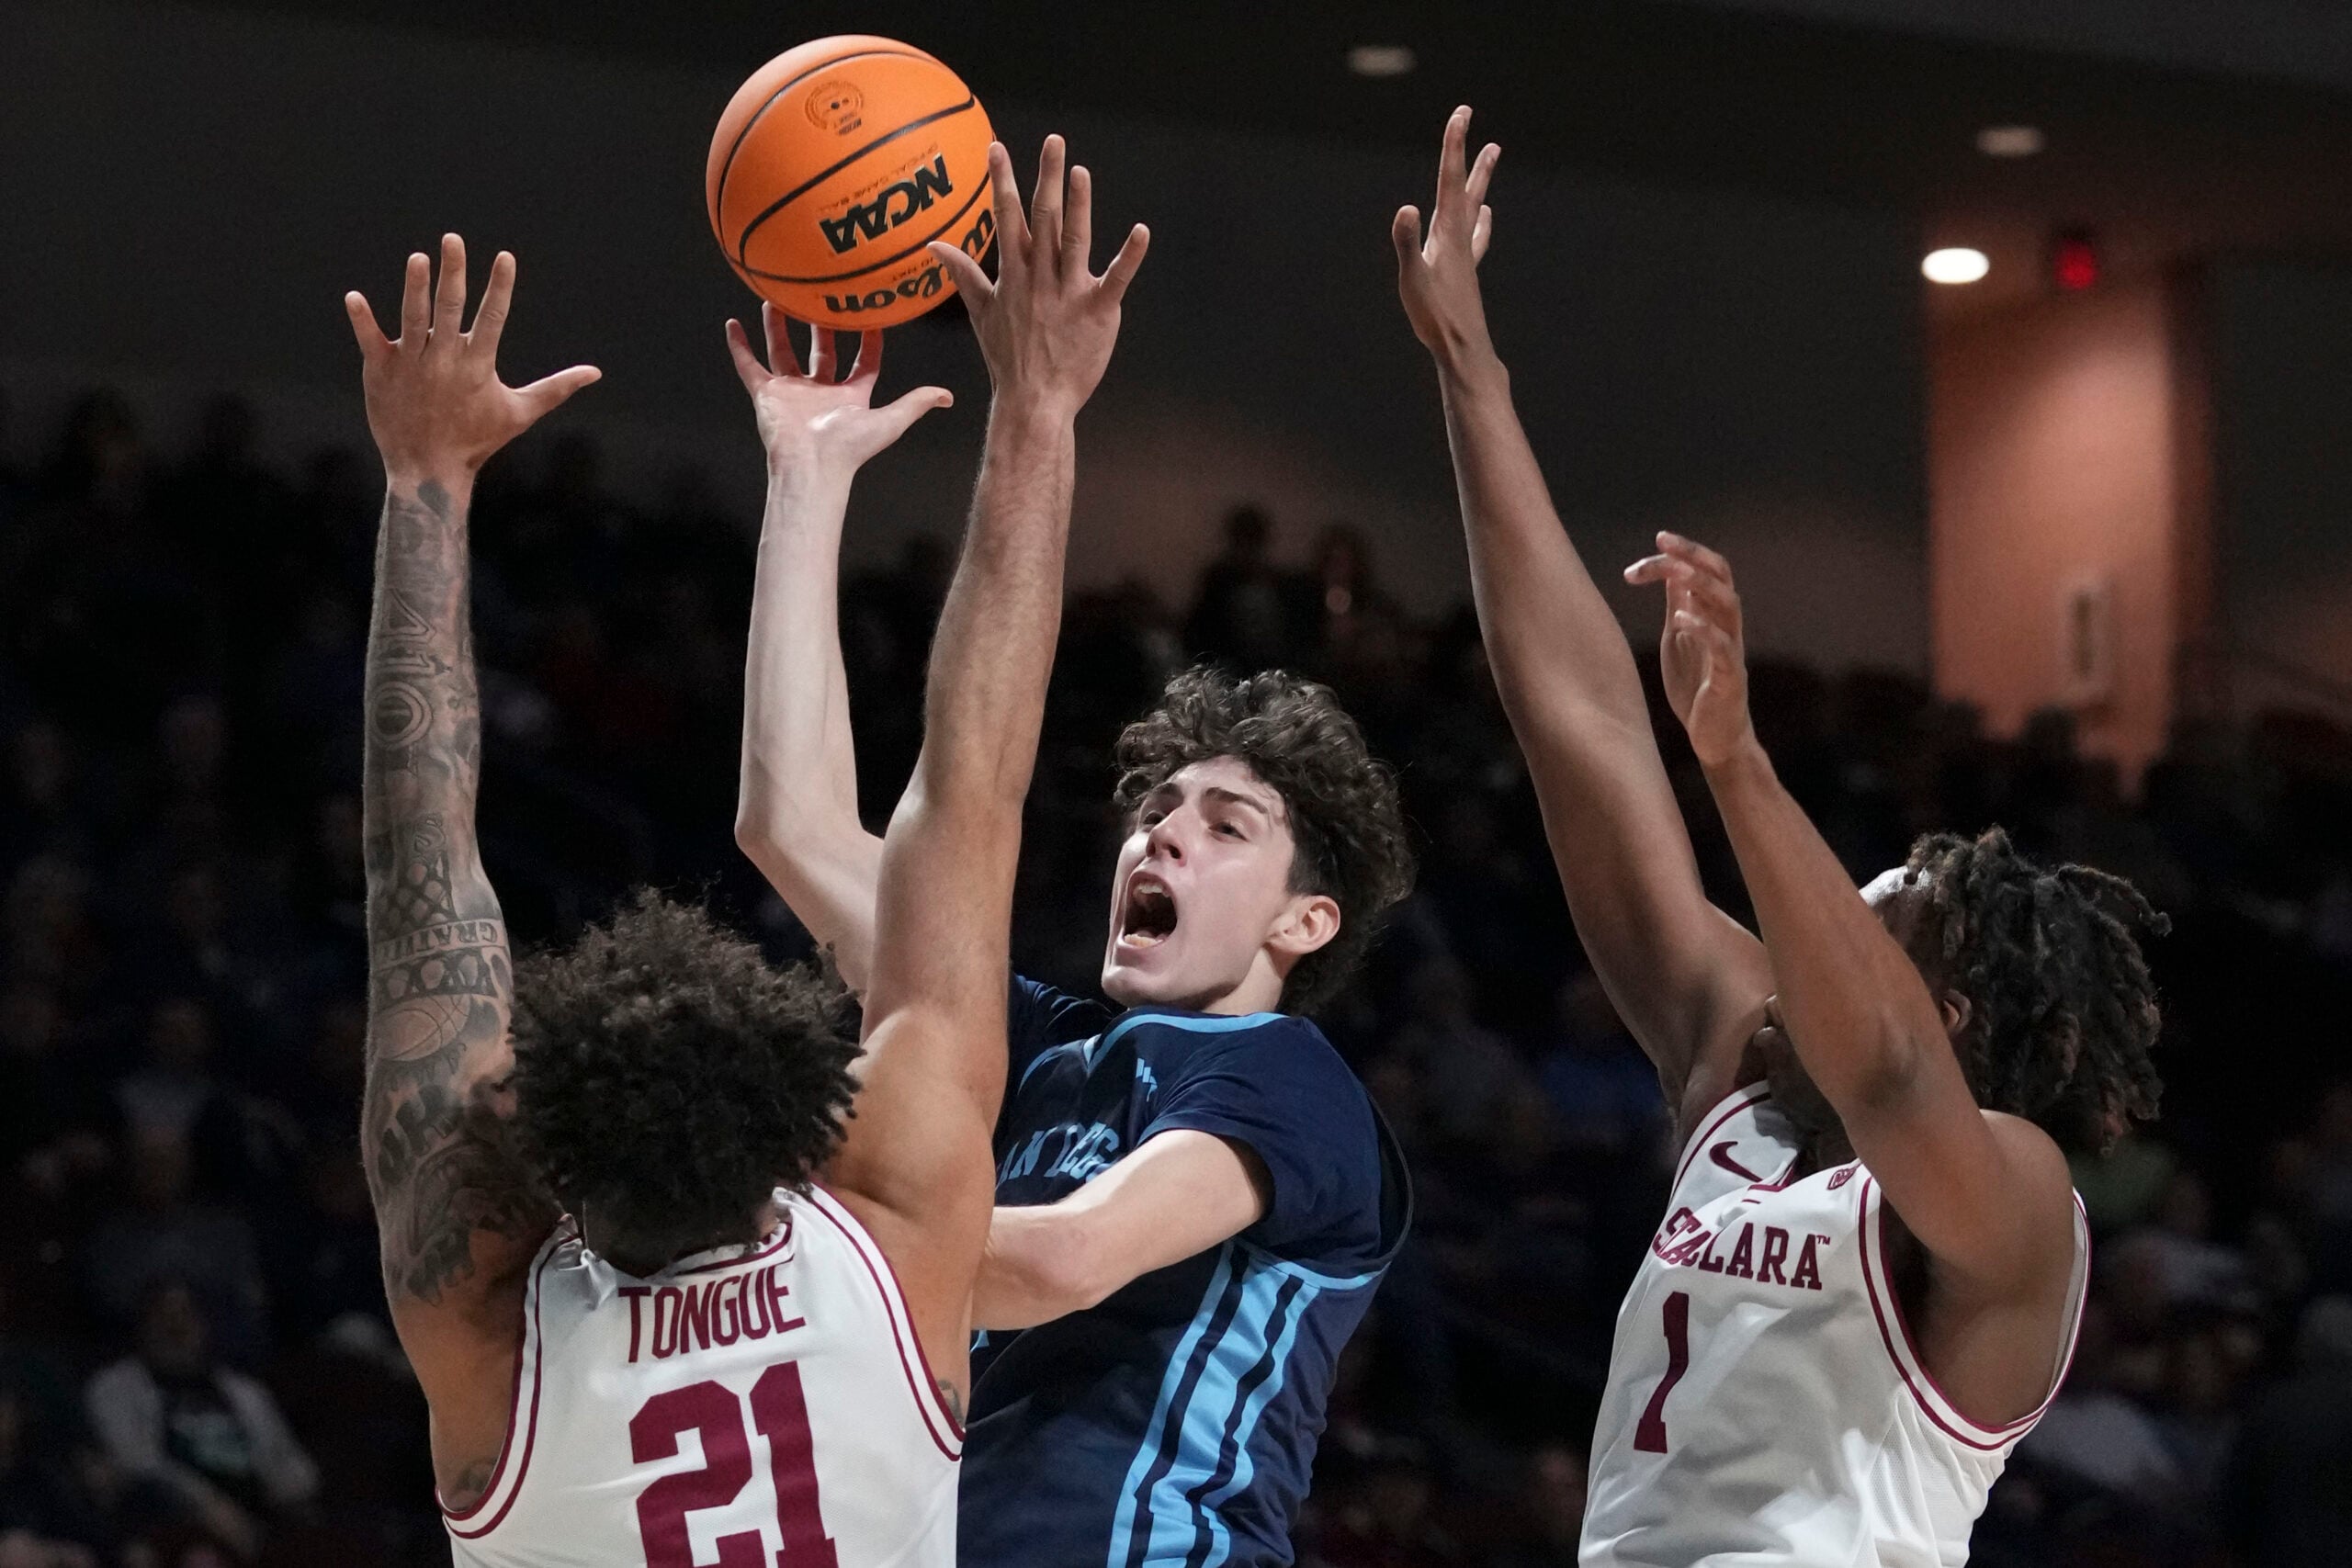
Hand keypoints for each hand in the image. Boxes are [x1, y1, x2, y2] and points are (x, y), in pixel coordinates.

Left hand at [344, 233, 600, 484]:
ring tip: (418, 259)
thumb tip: (595, 373)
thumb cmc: (477, 440)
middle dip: (453, 272)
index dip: (500, 287)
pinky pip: (370, 340)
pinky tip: (354, 297)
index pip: (493, 317)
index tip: (505, 257)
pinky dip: (362, 320)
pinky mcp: (381, 371)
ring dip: (414, 287)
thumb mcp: (521, 413)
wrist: (428, 470)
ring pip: (412, 318)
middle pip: (450, 308)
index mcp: (478, 365)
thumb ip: (557, 388)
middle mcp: (445, 359)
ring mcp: (412, 364)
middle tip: (452, 239)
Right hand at [727, 304, 951, 480]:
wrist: (812, 465)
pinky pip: (749, 366)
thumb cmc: (850, 448)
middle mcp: (820, 392)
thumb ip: (916, 404)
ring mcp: (792, 392)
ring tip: (776, 300)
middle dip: (820, 327)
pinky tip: (732, 324)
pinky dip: (739, 346)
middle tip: (818, 299)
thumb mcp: (890, 420)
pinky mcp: (767, 394)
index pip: (863, 363)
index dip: (869, 341)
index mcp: (850, 397)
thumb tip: (948, 396)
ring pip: (783, 352)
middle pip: (821, 353)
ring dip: (779, 328)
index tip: (870, 314)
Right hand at [927, 135, 1148, 419]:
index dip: (1002, 181)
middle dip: (1047, 177)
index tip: (998, 147)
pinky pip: (1116, 279)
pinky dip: (1129, 256)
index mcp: (1014, 274)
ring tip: (1080, 171)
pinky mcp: (1097, 311)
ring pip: (1075, 240)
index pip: (1006, 218)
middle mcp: (1040, 278)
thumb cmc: (1009, 358)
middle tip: (1054, 140)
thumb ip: (963, 273)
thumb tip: (933, 245)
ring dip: (1079, 204)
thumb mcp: (980, 312)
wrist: (1033, 402)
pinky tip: (1141, 231)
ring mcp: (1069, 293)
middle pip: (1044, 218)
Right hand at [1392, 106, 1499, 369]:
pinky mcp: (1464, 272)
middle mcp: (1460, 238)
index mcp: (1448, 233)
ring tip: (1491, 158)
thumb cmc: (1436, 318)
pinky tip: (1484, 219)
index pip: (1450, 179)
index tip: (1461, 112)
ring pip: (1474, 206)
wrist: (1463, 349)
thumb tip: (1405, 208)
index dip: (1454, 144)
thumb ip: (1406, 243)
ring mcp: (1464, 255)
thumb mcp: (1412, 279)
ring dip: (1481, 180)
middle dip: (1473, 156)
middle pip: (1469, 187)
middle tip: (1483, 127)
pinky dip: (1479, 219)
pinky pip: (1474, 236)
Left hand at [1624, 533, 1754, 768]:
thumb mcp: (1680, 637)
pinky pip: (1724, 648)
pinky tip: (1681, 619)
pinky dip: (1704, 630)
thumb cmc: (1696, 685)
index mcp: (1712, 614)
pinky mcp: (1729, 678)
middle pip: (1722, 576)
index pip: (1706, 569)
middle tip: (1663, 541)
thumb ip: (1679, 605)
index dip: (1684, 551)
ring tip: (1676, 572)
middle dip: (1694, 555)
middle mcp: (1726, 625)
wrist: (1714, 736)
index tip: (1656, 540)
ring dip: (1702, 585)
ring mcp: (1731, 650)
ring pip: (1729, 605)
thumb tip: (1669, 569)